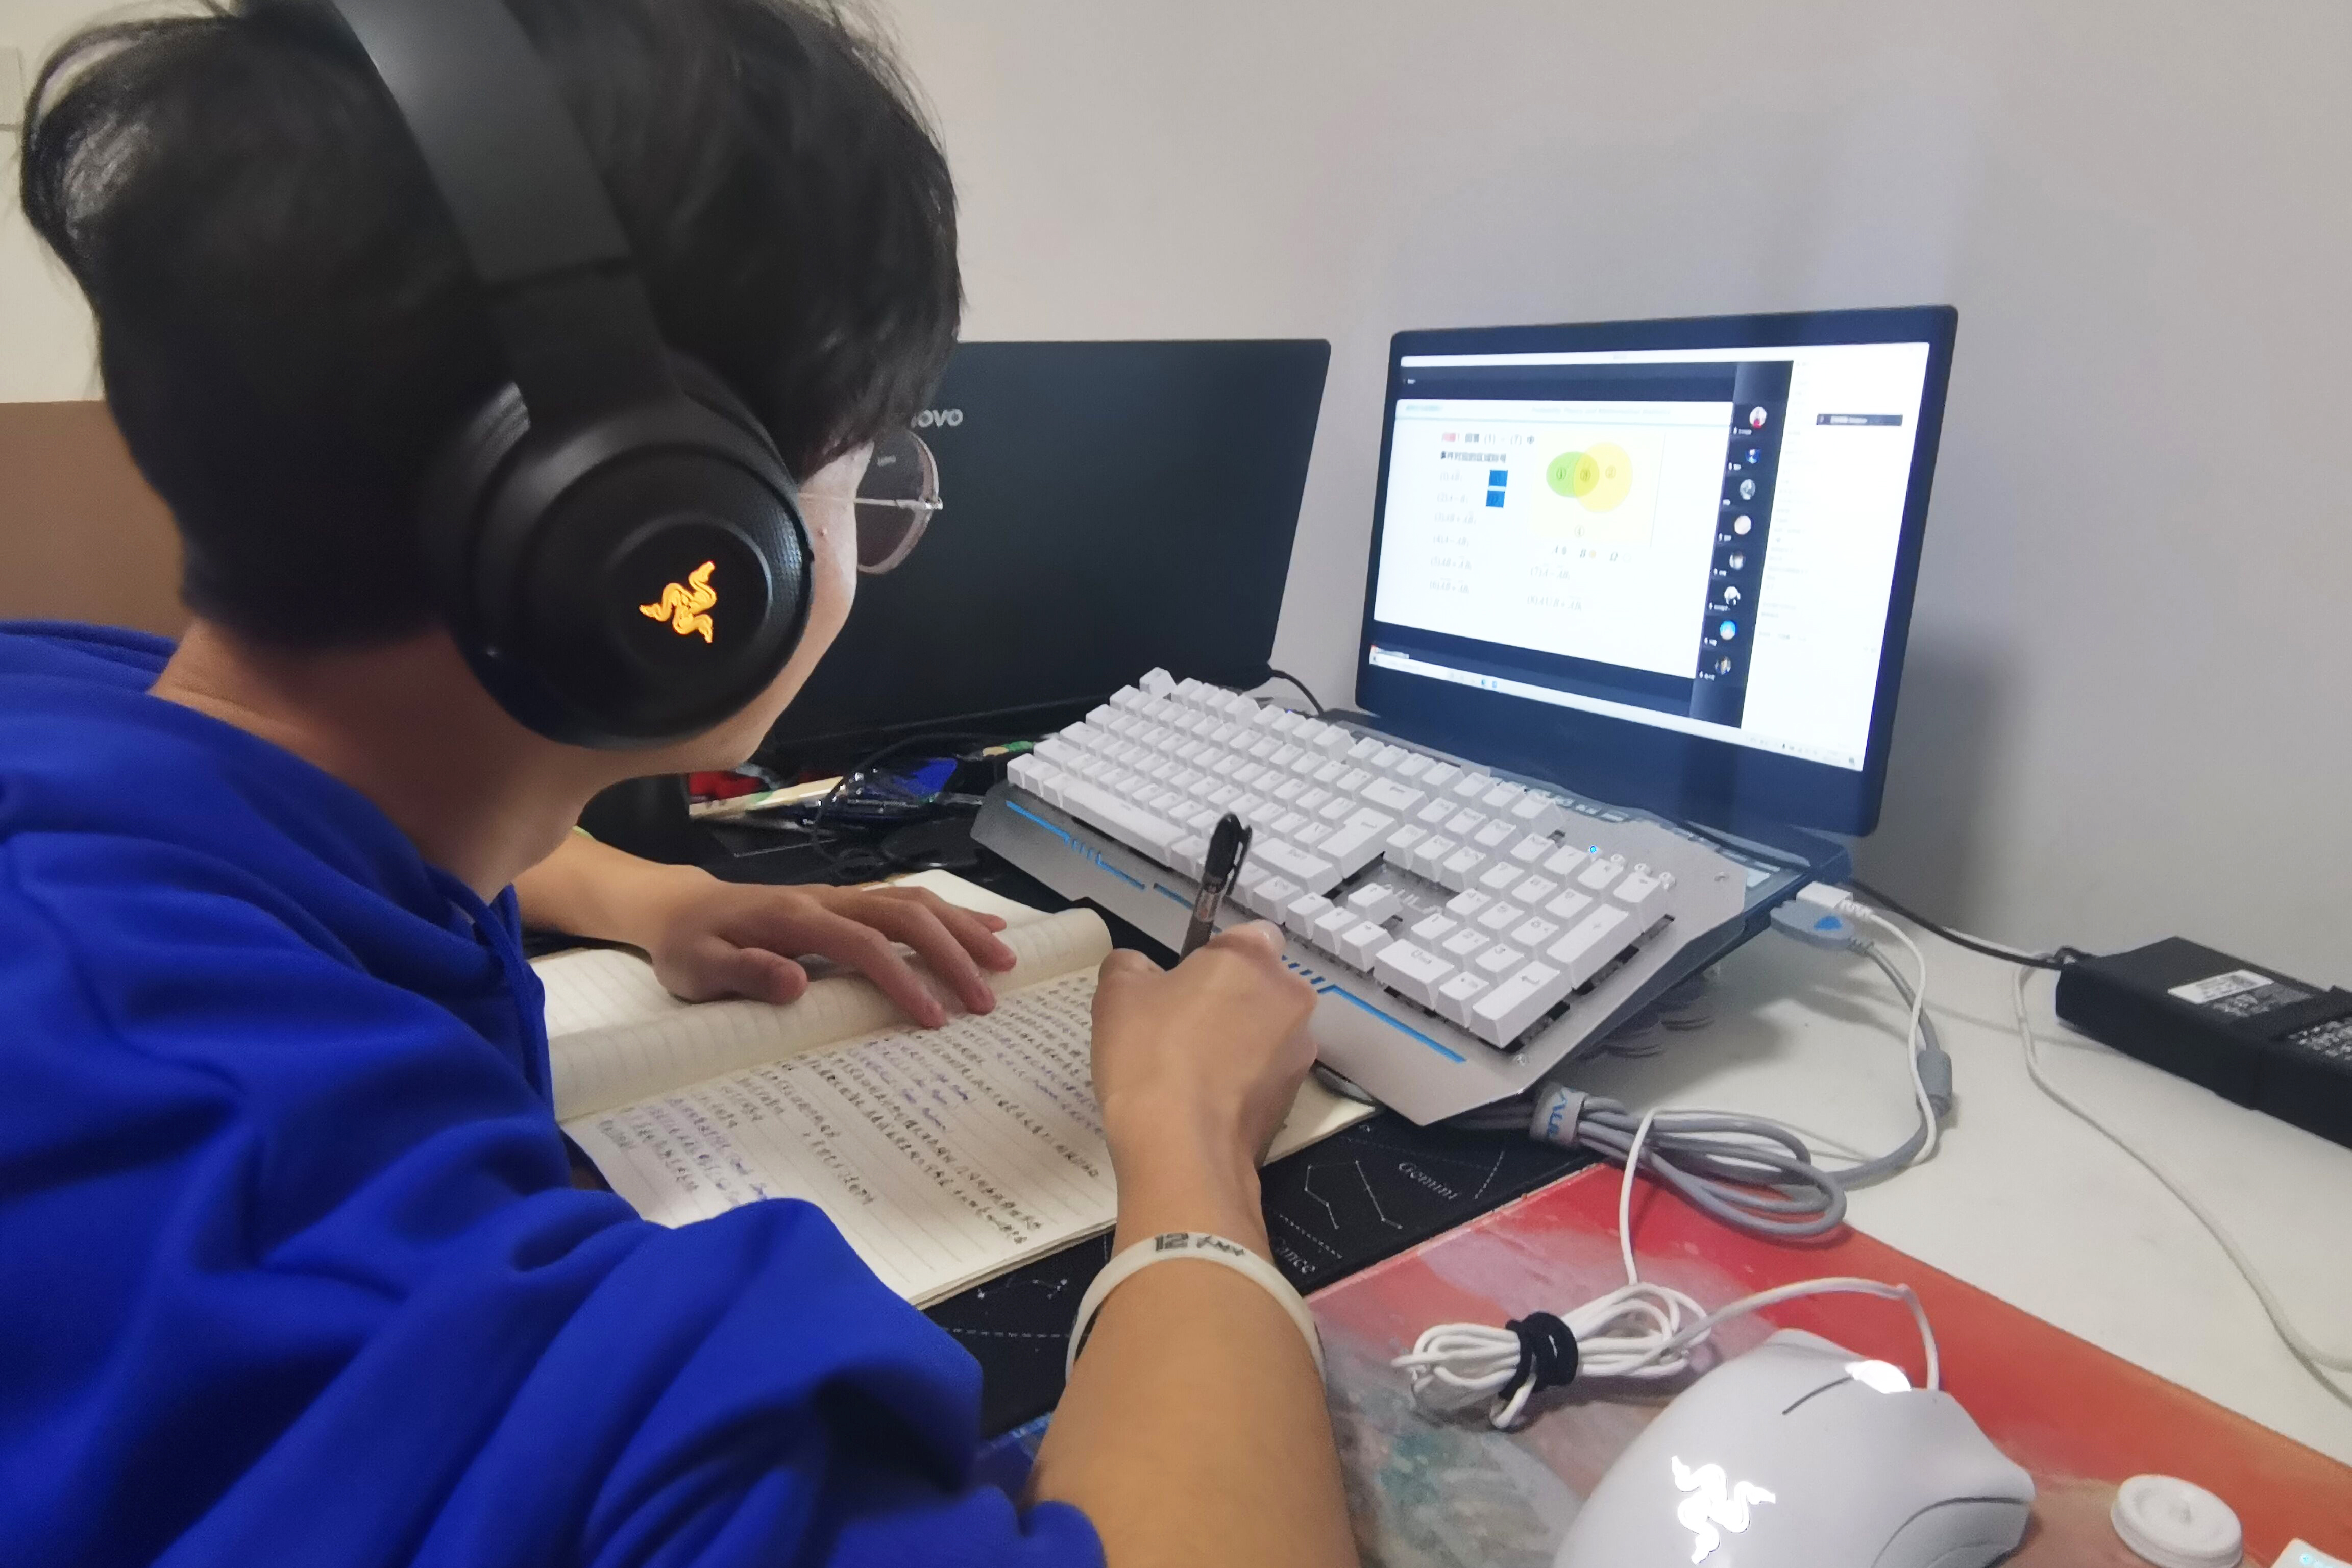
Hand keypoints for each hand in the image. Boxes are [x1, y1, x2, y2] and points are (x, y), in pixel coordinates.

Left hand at [636, 875, 1016, 1026]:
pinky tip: (986, 927)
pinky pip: (909, 900)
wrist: (680, 909)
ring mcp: (842, 897)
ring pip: (916, 902)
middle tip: (987, 998)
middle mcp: (828, 900)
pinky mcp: (849, 903)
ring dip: (962, 928)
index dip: (903, 979)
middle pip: (905, 915)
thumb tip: (798, 982)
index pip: (864, 945)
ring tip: (1005, 960)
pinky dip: (951, 913)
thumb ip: (745, 973)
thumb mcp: (699, 969)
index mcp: (795, 919)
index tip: (935, 1018)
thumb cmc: (691, 947)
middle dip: (951, 953)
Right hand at [1090, 922, 1317, 1250]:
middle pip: (1259, 986)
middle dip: (1228, 999)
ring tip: (1189, 1072)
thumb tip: (1141, 970)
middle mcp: (1290, 998)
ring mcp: (1299, 1052)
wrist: (1181, 1150)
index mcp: (1252, 957)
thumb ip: (1130, 966)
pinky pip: (1264, 1074)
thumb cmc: (1149, 1055)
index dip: (1213, 957)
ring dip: (1237, 1042)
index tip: (1182, 984)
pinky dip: (1241, 1080)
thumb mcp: (1117, 993)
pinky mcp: (1294, 1098)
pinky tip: (1203, 1102)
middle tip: (1179, 1027)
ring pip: (1265, 1032)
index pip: (1245, 936)